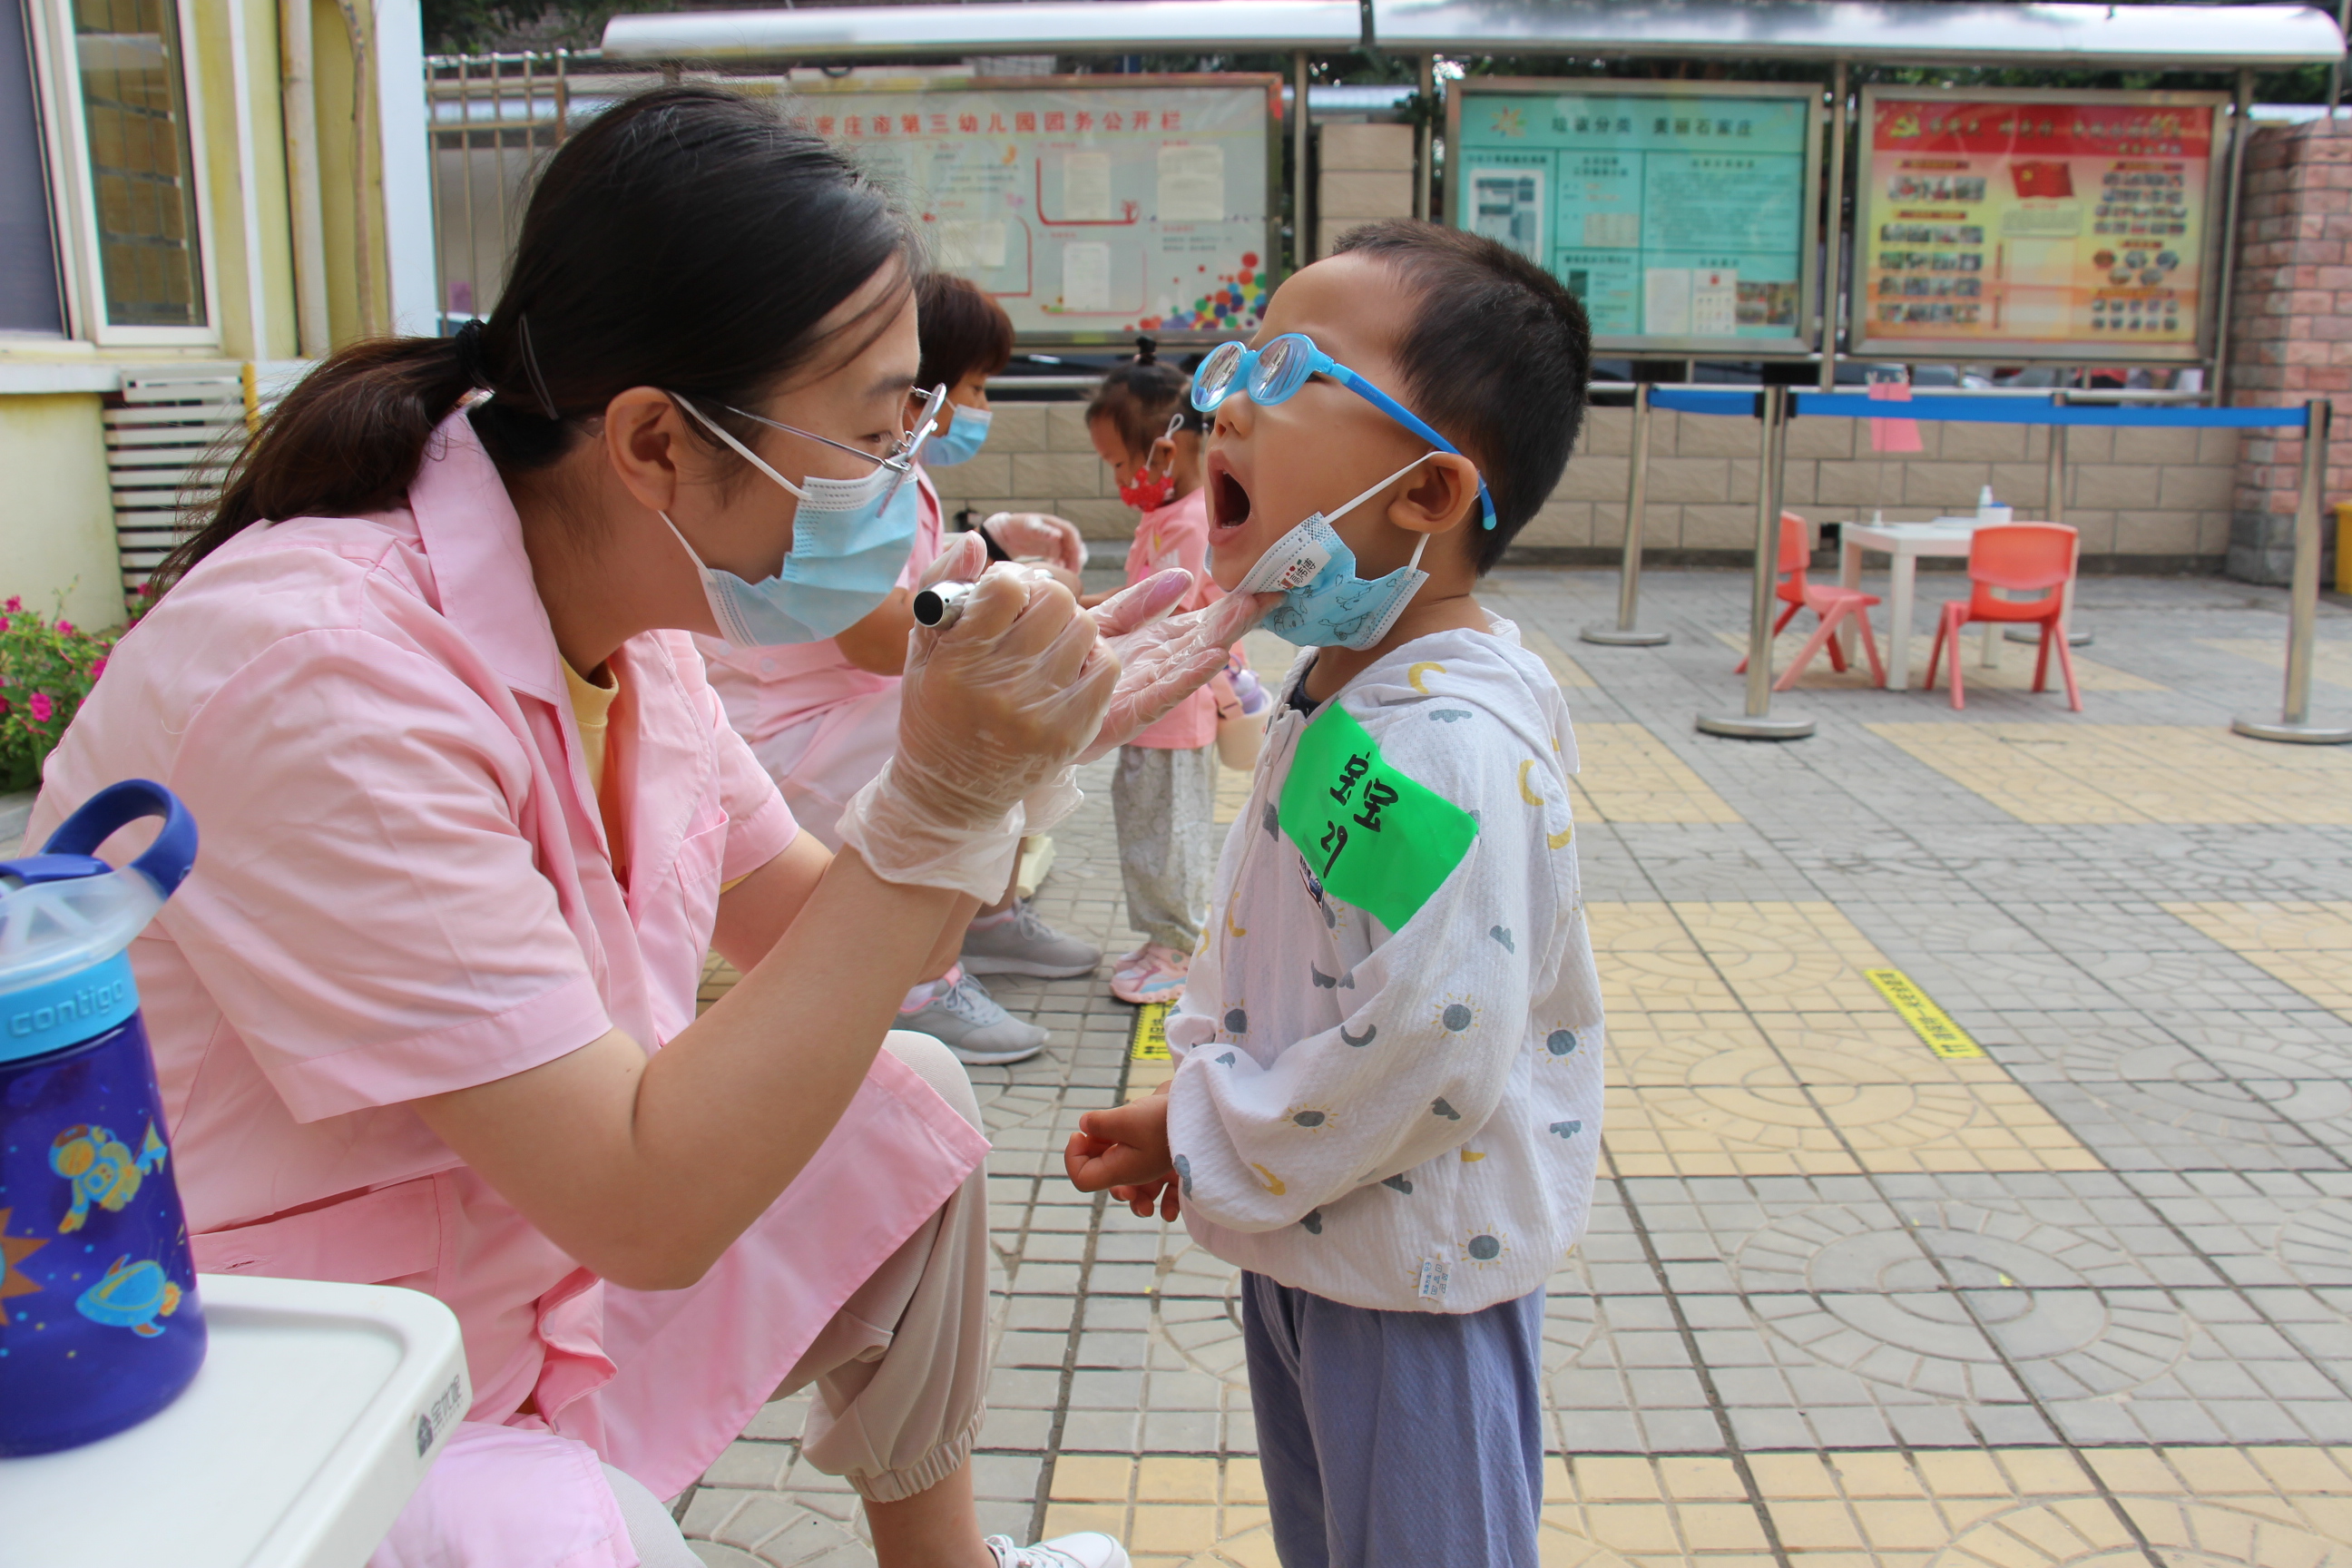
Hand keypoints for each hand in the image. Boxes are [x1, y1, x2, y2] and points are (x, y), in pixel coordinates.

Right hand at [838, 533, 1114, 895]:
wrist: (952, 793)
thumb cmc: (936, 711)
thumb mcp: (923, 650)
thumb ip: (942, 586)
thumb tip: (973, 541)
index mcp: (959, 661)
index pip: (1007, 586)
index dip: (1008, 582)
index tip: (1001, 600)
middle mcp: (1001, 686)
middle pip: (1056, 600)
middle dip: (1044, 600)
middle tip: (1030, 620)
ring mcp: (1041, 712)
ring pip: (1086, 629)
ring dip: (1069, 629)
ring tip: (1047, 647)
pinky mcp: (1072, 733)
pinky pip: (1107, 667)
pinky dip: (1092, 659)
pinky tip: (1068, 670)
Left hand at [981, 511, 1087, 573]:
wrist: (1006, 533)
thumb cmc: (1017, 526)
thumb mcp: (1029, 527)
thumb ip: (1043, 531)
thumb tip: (1058, 535)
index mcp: (1055, 524)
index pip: (1071, 534)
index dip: (1076, 545)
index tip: (1077, 558)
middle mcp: (1058, 532)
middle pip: (1073, 545)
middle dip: (1076, 557)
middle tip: (1075, 570)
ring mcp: (1055, 542)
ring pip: (1069, 553)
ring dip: (1072, 562)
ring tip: (1070, 573)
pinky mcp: (1051, 551)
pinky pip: (1062, 558)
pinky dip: (1063, 565)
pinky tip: (1060, 570)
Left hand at [1065, 1093, 1175, 1215]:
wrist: (1203, 1108)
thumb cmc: (1166, 1119)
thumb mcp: (1127, 1118)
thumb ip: (1100, 1124)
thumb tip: (1085, 1125)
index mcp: (1123, 1171)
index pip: (1082, 1179)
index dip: (1073, 1157)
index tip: (1081, 1133)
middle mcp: (1133, 1171)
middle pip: (1098, 1171)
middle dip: (1090, 1150)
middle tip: (1096, 1129)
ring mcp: (1145, 1160)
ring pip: (1114, 1163)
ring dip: (1103, 1148)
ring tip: (1104, 1130)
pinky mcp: (1153, 1145)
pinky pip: (1132, 1154)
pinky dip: (1122, 1148)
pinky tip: (1114, 1134)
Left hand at [1079, 578, 1277, 763]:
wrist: (1034, 706)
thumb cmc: (1070, 665)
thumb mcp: (1106, 622)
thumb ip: (1140, 603)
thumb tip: (1184, 577)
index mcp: (1157, 644)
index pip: (1202, 621)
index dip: (1232, 604)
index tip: (1262, 583)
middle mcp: (1160, 667)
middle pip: (1205, 640)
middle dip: (1236, 617)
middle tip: (1268, 592)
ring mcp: (1149, 692)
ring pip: (1192, 663)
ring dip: (1221, 639)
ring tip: (1248, 614)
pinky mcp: (1132, 714)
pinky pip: (1165, 694)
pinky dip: (1190, 677)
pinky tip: (1215, 659)